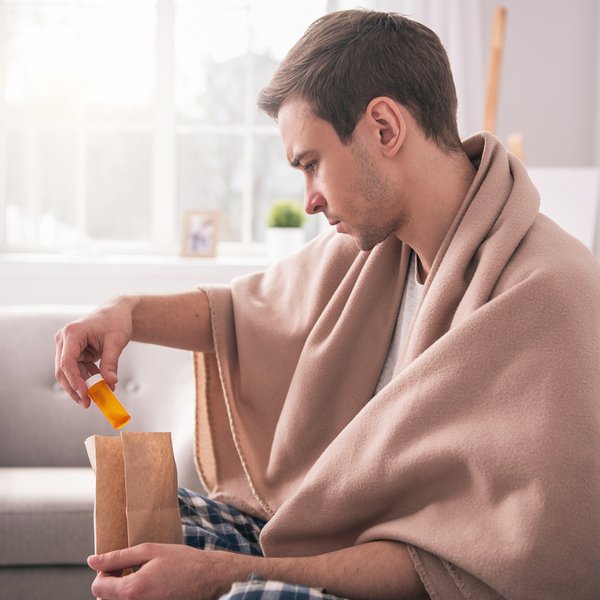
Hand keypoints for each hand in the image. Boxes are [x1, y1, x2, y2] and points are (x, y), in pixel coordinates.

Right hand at [54, 297, 135, 405]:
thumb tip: (111, 382)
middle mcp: (65, 340)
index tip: (85, 394)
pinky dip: (89, 379)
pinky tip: (103, 386)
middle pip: (63, 371)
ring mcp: (68, 347)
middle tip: (87, 403)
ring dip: (83, 386)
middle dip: (75, 388)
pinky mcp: (75, 352)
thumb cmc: (116, 321)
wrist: (117, 312)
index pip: (67, 362)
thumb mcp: (116, 341)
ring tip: (99, 397)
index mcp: (72, 334)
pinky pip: (79, 370)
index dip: (74, 380)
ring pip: (70, 373)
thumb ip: (111, 362)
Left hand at [88, 543, 244, 599]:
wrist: (209, 579)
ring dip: (122, 593)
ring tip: (141, 579)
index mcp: (132, 590)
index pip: (97, 588)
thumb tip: (92, 560)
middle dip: (112, 584)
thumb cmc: (183, 562)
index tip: (118, 566)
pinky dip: (134, 598)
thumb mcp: (150, 551)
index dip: (104, 573)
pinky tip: (149, 589)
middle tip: (130, 571)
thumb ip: (118, 557)